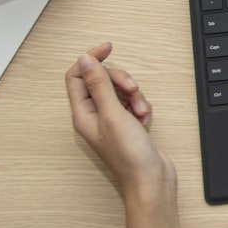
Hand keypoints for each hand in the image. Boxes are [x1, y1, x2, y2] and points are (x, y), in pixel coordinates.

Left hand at [65, 42, 175, 205]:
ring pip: (120, 91)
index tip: (108, 48)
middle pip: (102, 81)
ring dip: (135, 96)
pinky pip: (133, 103)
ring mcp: (111, 120)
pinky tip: (145, 121)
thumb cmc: (129, 155)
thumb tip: (85, 60)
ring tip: (141, 112)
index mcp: (83, 114)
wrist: (151, 180)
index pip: (77, 76)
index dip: (91, 60)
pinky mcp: (128, 125)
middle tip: (132, 90)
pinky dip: (142, 107)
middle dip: (121, 81)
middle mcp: (94, 116)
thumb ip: (98, 85)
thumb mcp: (113, 114)